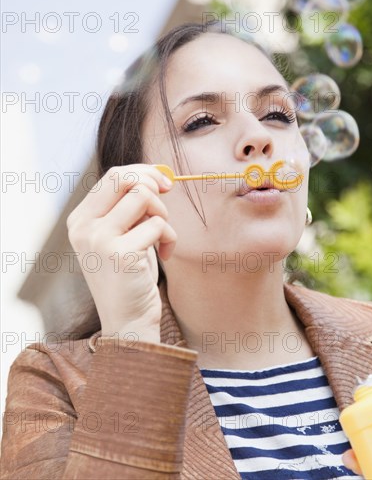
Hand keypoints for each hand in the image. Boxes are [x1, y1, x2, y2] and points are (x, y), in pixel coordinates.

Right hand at [66, 164, 175, 340]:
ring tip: (162, 237)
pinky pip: (158, 224)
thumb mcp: (122, 235)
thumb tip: (156, 175)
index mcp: (80, 220)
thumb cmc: (130, 275)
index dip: (143, 172)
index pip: (111, 176)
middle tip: (167, 194)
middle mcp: (83, 227)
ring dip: (163, 213)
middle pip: (122, 177)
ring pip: (143, 196)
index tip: (164, 182)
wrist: (128, 321)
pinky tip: (164, 256)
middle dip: (152, 181)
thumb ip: (128, 207)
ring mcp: (99, 240)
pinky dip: (169, 237)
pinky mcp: (121, 253)